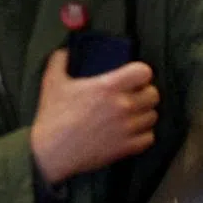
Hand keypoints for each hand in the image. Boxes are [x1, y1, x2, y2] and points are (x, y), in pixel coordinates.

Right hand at [31, 49, 158, 184]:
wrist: (49, 152)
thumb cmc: (52, 117)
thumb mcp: (51, 83)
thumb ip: (60, 61)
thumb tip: (66, 50)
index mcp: (108, 87)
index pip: (144, 72)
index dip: (140, 73)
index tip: (131, 78)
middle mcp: (123, 106)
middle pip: (153, 94)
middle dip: (144, 94)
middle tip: (131, 97)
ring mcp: (127, 128)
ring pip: (152, 116)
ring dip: (143, 114)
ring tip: (131, 115)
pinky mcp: (127, 147)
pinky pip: (149, 137)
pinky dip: (143, 135)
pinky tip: (130, 132)